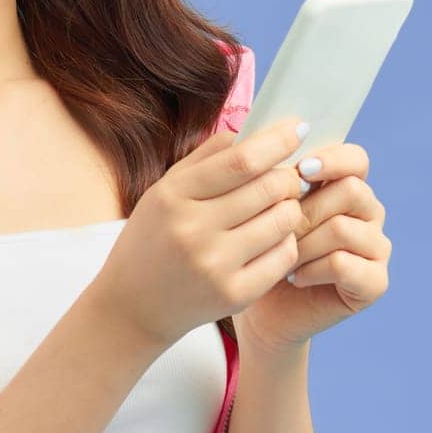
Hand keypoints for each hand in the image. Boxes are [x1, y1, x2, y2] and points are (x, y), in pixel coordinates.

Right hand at [90, 119, 309, 350]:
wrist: (133, 305)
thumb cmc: (155, 238)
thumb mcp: (165, 190)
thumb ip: (207, 157)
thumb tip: (256, 130)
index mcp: (173, 196)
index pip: (241, 160)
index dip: (277, 141)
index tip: (298, 127)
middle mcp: (192, 230)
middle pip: (269, 188)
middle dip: (290, 177)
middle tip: (290, 177)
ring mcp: (214, 265)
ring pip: (283, 221)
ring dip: (291, 208)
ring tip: (279, 207)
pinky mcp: (234, 295)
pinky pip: (284, 256)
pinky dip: (287, 241)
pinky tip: (274, 238)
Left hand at [231, 141, 390, 354]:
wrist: (258, 304)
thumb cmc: (257, 246)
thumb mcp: (261, 202)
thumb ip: (271, 168)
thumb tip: (265, 133)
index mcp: (347, 185)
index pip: (356, 158)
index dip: (331, 160)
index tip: (300, 168)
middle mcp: (369, 212)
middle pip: (351, 190)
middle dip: (307, 209)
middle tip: (279, 228)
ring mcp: (376, 248)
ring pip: (343, 228)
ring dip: (304, 242)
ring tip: (280, 255)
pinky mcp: (375, 282)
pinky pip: (344, 264)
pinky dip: (312, 269)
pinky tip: (293, 277)